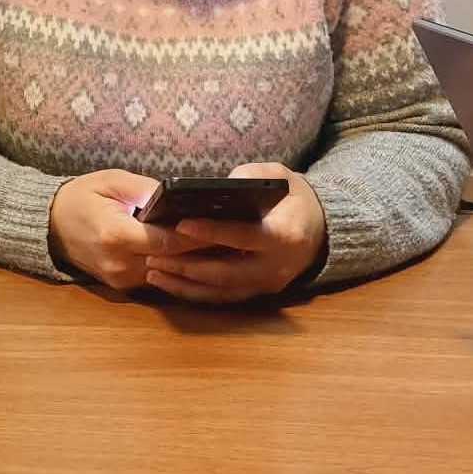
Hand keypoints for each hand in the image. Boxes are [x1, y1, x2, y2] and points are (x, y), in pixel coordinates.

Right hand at [48, 170, 210, 289]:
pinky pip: (156, 277)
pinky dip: (174, 266)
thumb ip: (144, 189)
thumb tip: (177, 197)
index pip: (166, 242)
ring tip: (221, 244)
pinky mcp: (121, 286)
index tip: (222, 226)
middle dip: (201, 249)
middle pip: (172, 261)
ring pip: (167, 273)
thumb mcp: (111, 181)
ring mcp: (120, 279)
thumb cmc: (81, 196)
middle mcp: (119, 263)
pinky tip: (193, 253)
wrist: (49, 225)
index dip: (196, 236)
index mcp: (115, 235)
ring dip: (191, 261)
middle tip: (233, 236)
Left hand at [144, 163, 327, 303]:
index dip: (212, 232)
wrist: (321, 231)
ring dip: (184, 284)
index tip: (180, 225)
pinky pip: (221, 298)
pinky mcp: (257, 294)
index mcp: (285, 236)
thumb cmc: (293, 198)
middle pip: (226, 272)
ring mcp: (266, 285)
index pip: (244, 236)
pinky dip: (192, 293)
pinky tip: (167, 282)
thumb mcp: (280, 176)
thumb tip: (222, 183)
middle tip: (153, 254)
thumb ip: (253, 175)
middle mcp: (276, 267)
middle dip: (187, 266)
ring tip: (151, 270)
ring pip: (220, 291)